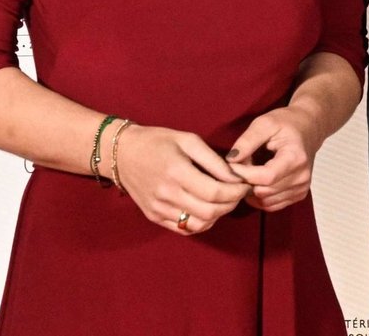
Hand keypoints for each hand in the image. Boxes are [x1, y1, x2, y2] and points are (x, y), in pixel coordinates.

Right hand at [114, 124, 248, 234]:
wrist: (122, 153)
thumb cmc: (158, 142)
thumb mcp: (189, 140)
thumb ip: (214, 161)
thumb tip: (236, 177)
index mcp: (177, 172)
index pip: (215, 192)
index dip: (236, 191)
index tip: (246, 184)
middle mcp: (167, 195)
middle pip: (210, 211)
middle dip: (231, 203)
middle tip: (238, 192)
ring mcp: (159, 209)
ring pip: (198, 224)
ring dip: (218, 215)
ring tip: (224, 200)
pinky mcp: (154, 217)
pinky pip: (184, 228)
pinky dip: (201, 223)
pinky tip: (207, 209)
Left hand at [226, 105, 326, 211]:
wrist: (309, 128)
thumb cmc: (286, 123)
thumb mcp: (264, 123)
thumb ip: (247, 141)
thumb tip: (230, 161)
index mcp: (296, 158)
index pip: (265, 178)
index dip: (243, 174)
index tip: (230, 165)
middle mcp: (302, 176)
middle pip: (264, 191)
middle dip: (246, 181)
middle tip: (241, 166)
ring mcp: (301, 188)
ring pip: (265, 201)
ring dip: (252, 190)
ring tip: (251, 172)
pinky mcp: (298, 195)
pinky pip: (271, 205)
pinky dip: (259, 197)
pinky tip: (258, 181)